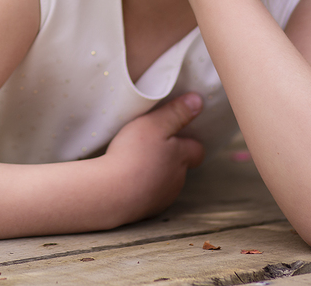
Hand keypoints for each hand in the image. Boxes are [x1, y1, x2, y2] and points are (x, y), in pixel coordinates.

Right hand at [102, 93, 205, 222]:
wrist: (112, 193)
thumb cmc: (133, 154)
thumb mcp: (154, 124)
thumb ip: (176, 112)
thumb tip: (198, 101)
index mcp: (181, 157)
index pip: (197, 150)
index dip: (189, 142)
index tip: (177, 134)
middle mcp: (177, 180)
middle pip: (180, 166)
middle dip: (170, 157)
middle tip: (150, 145)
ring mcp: (162, 197)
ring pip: (165, 182)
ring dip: (155, 173)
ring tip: (134, 162)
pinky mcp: (146, 210)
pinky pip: (148, 196)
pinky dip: (141, 188)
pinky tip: (126, 181)